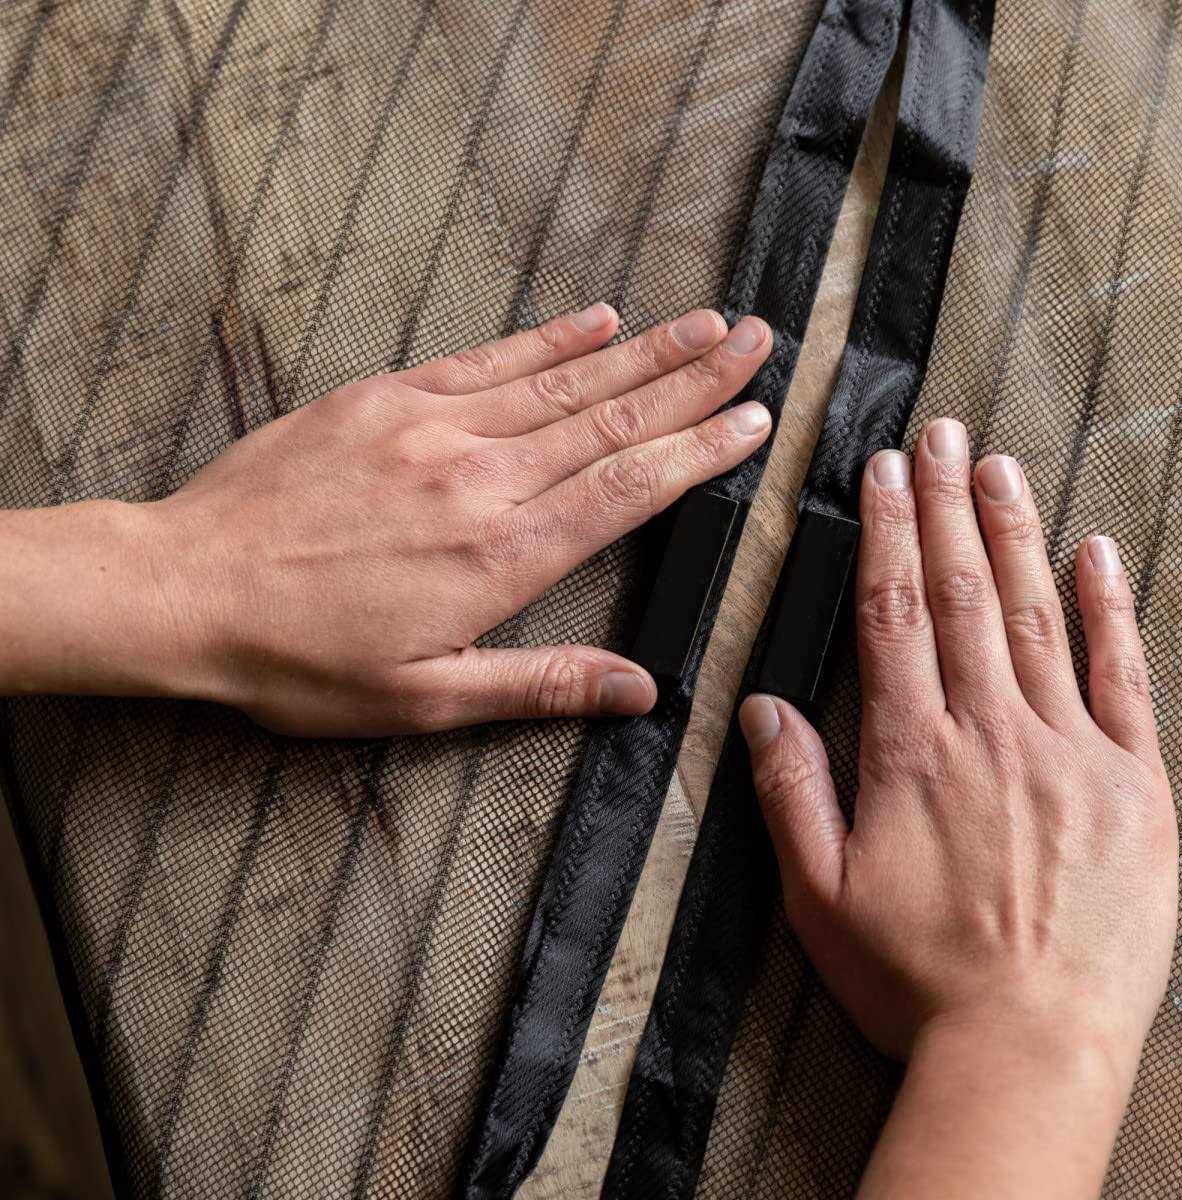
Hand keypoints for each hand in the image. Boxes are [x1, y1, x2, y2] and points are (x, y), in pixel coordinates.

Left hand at [0, 305, 771, 735]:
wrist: (184, 589)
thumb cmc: (299, 657)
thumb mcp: (425, 698)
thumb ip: (541, 683)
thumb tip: (640, 689)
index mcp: (501, 553)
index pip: (630, 487)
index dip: (700, 449)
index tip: (752, 418)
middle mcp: (482, 475)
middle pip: (613, 418)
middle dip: (694, 378)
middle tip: (755, 343)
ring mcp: (433, 425)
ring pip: (563, 379)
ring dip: (642, 349)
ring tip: (704, 323)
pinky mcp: (386, 398)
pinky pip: (489, 358)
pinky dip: (550, 339)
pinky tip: (595, 319)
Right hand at [739, 418, 1176, 1196]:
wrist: (1032, 1048)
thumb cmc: (918, 977)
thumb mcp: (818, 895)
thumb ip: (789, 791)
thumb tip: (760, 707)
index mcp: (910, 752)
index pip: (894, 613)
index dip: (886, 534)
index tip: (882, 474)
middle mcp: (989, 732)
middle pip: (963, 593)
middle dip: (946, 506)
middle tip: (940, 436)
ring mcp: (1067, 751)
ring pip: (1034, 616)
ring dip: (1014, 533)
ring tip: (997, 467)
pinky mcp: (1130, 784)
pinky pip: (1120, 679)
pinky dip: (1107, 610)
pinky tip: (1095, 553)